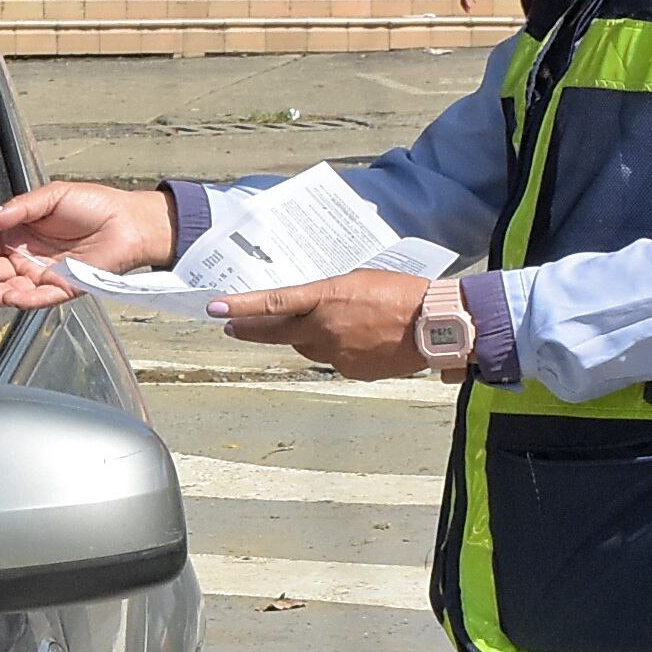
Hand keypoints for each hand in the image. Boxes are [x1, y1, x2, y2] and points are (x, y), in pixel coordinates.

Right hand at [0, 179, 177, 310]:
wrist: (128, 221)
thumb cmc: (93, 206)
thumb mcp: (50, 196)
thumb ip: (18, 208)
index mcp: (18, 237)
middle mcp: (25, 261)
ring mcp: (41, 277)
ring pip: (7, 289)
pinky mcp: (62, 289)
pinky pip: (38, 297)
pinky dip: (20, 298)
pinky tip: (3, 296)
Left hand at [208, 269, 438, 380]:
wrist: (436, 325)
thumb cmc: (403, 294)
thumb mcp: (358, 281)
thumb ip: (328, 296)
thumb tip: (313, 310)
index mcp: (326, 297)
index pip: (273, 303)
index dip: (242, 307)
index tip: (215, 310)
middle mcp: (324, 328)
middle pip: (277, 333)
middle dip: (252, 330)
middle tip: (233, 328)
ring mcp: (335, 353)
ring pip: (307, 347)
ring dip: (308, 337)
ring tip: (336, 323)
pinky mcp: (350, 370)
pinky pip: (334, 360)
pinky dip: (340, 350)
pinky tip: (362, 339)